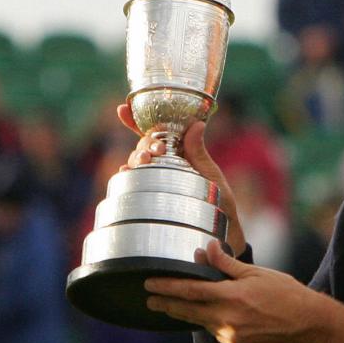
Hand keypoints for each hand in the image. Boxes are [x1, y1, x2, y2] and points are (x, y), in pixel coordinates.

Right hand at [117, 104, 246, 255]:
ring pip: (136, 161)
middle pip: (144, 145)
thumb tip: (197, 123)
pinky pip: (131, 184)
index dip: (136, 120)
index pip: (156, 132)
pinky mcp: (150, 197)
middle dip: (144, 142)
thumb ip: (199, 152)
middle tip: (155, 149)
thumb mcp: (211, 175)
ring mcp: (155, 180)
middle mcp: (163, 164)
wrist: (221, 234)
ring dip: (136, 156)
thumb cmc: (220, 203)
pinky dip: (126, 176)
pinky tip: (126, 173)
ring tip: (144, 160)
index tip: (122, 108)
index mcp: (179, 153)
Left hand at [145, 240, 343, 342]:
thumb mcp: (255, 273)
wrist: (306, 324)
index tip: (148, 284)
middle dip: (166, 304)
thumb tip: (206, 249)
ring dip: (187, 312)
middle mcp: (226, 319)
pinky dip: (210, 321)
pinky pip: (216, 331)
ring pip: (201, 322)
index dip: (167, 287)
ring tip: (172, 304)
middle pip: (187, 311)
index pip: (190, 291)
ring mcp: (230, 336)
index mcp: (230, 297)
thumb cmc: (284, 293)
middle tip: (148, 299)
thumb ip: (227, 264)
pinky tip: (211, 314)